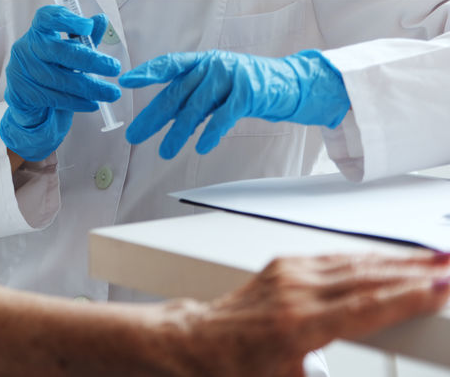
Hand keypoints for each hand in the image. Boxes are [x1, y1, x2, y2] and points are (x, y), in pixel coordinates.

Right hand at [0, 5, 120, 161]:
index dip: (66, 20)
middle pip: (57, 50)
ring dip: (89, 87)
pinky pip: (54, 98)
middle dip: (90, 60)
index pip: (46, 18)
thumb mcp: (69, 54)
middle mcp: (26, 47)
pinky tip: (93, 104)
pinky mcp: (21, 93)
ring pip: (58, 78)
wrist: (30, 104)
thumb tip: (101, 19)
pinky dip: (77, 102)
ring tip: (111, 93)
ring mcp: (21, 70)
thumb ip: (84, 38)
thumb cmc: (52, 72)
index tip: (88, 26)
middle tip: (114, 68)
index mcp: (38, 32)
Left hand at [121, 49, 349, 158]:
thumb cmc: (246, 87)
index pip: (169, 64)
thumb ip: (191, 97)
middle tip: (134, 135)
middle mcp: (212, 65)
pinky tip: (199, 148)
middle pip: (176, 93)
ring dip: (178, 132)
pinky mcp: (248, 93)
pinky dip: (210, 133)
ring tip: (164, 151)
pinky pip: (223, 116)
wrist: (290, 84)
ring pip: (196, 107)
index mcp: (201, 61)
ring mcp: (230, 77)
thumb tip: (161, 117)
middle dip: (153, 116)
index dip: (147, 72)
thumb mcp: (215, 87)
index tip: (125, 82)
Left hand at [175, 252, 449, 376]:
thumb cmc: (239, 366)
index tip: (439, 288)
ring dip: (398, 259)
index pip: (364, 307)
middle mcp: (294, 293)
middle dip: (414, 271)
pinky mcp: (284, 265)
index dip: (405, 297)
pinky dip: (368, 257)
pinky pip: (334, 259)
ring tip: (436, 258)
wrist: (197, 341)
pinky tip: (393, 258)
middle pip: (365, 278)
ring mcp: (288, 275)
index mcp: (297, 326)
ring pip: (353, 263)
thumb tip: (373, 372)